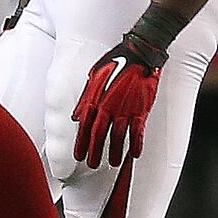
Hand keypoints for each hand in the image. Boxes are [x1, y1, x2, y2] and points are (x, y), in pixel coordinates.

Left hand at [71, 45, 163, 169]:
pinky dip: (136, 144)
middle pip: (99, 135)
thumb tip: (75, 115)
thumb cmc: (117, 60)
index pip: (84, 127)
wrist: (140, 53)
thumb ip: (85, 97)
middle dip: (95, 152)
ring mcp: (126, 109)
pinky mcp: (141, 109)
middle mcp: (109, 107)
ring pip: (118, 137)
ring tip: (112, 163)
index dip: (81, 143)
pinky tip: (134, 154)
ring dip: (114, 152)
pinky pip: (138, 131)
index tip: (79, 155)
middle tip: (93, 164)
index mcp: (95, 99)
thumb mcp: (93, 76)